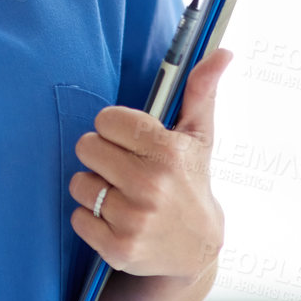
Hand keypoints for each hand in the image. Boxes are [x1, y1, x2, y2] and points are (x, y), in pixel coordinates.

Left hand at [68, 47, 231, 279]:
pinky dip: (91, 219)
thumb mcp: (198, 136)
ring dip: (95, 188)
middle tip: (124, 167)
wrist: (197, 248)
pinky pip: (77, 217)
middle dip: (102, 155)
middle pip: (86, 147)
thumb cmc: (191, 180)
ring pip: (79, 183)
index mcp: (168, 152)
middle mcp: (151, 185)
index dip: (114, 128)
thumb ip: (201, 90)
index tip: (131, 140)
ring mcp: (134, 219)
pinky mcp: (118, 249)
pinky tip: (117, 219)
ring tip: (122, 194)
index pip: (106, 120)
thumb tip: (223, 52)